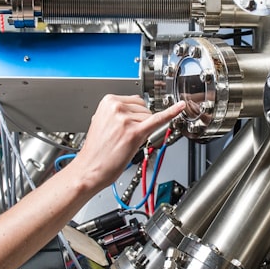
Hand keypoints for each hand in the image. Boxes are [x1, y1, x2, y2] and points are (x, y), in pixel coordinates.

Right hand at [68, 95, 185, 190]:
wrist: (89, 168)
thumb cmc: (96, 150)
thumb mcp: (101, 121)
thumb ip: (117, 113)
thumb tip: (133, 110)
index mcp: (108, 101)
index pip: (135, 100)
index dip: (136, 114)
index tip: (132, 122)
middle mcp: (117, 107)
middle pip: (144, 108)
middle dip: (140, 121)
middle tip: (125, 136)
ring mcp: (126, 119)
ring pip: (149, 118)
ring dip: (143, 130)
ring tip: (126, 141)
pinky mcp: (134, 133)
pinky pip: (157, 120)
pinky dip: (171, 113)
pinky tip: (180, 107)